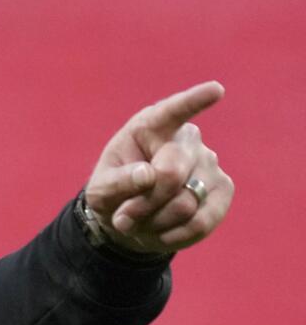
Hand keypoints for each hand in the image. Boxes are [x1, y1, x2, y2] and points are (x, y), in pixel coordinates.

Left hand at [84, 81, 233, 253]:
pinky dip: (175, 235)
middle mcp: (186, 139)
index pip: (173, 111)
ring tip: (143, 221)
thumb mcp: (100, 192)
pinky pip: (202, 221)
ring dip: (156, 222)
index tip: (215, 90)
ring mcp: (209, 162)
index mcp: (151, 127)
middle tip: (124, 218)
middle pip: (171, 174)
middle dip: (144, 203)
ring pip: (185, 203)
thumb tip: (148, 175)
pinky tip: (162, 232)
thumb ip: (117, 183)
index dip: (194, 101)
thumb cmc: (113, 196)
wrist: (131, 221)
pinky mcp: (224, 188)